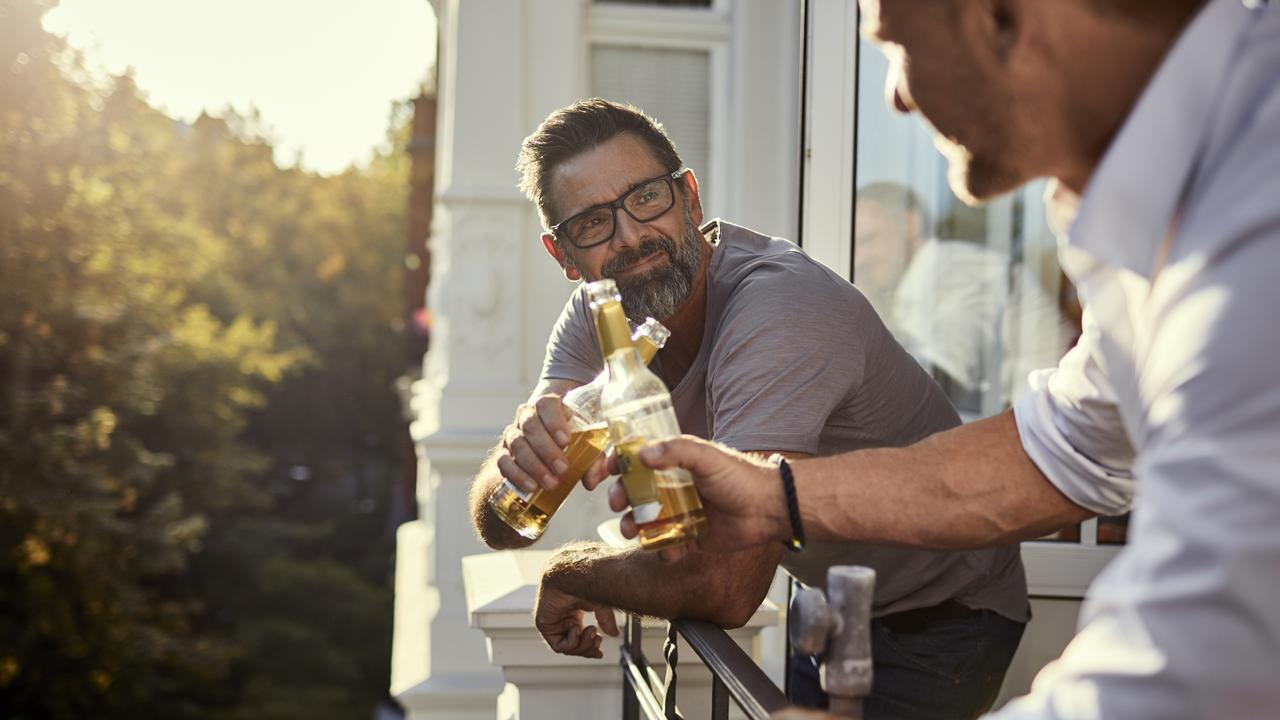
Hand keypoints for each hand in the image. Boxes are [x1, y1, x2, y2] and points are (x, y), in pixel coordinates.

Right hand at [496, 393, 588, 493]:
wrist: (550, 443)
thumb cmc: (573, 441)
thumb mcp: (588, 446)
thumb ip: (594, 461)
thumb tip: (590, 481)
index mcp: (549, 406)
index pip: (546, 404)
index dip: (554, 422)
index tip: (566, 441)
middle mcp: (527, 416)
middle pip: (531, 426)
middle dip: (546, 449)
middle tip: (562, 468)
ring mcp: (512, 434)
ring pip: (517, 444)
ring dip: (534, 465)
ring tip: (551, 483)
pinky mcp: (503, 453)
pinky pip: (502, 462)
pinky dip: (516, 475)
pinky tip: (531, 486)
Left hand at [534, 577, 619, 658]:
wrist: (573, 573)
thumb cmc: (588, 582)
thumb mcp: (601, 605)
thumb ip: (606, 620)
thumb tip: (614, 634)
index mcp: (573, 611)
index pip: (579, 635)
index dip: (590, 646)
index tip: (600, 652)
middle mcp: (562, 617)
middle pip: (573, 645)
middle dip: (587, 648)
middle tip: (599, 643)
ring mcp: (553, 621)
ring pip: (567, 647)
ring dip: (583, 645)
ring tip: (592, 631)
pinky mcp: (544, 624)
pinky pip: (558, 645)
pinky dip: (572, 642)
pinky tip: (577, 627)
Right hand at [602, 436, 789, 561]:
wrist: (769, 509)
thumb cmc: (740, 477)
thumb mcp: (706, 456)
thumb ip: (675, 451)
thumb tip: (641, 454)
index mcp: (672, 462)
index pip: (632, 459)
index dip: (610, 465)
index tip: (597, 477)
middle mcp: (670, 486)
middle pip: (630, 491)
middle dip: (618, 498)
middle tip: (617, 503)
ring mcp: (678, 512)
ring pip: (642, 520)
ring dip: (631, 526)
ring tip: (633, 529)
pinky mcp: (688, 537)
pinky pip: (665, 546)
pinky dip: (661, 549)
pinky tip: (670, 549)